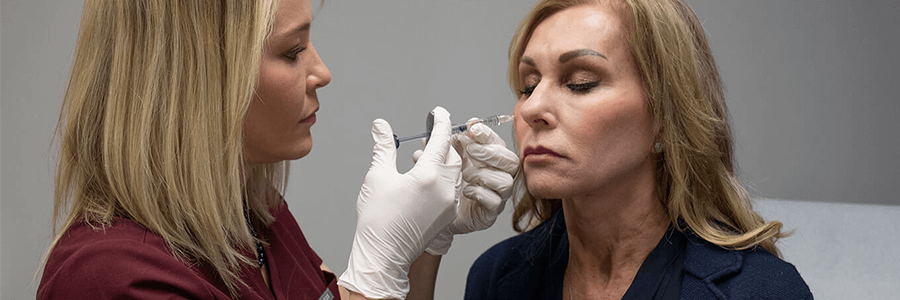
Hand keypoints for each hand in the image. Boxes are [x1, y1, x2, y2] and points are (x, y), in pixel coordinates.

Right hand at [338, 107, 461, 299]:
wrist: (384, 255)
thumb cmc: (377, 218)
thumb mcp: (378, 176)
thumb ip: (384, 147)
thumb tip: (381, 125)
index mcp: (428, 175)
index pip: (441, 139)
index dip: (441, 122)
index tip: (439, 112)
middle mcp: (444, 188)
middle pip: (452, 155)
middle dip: (443, 143)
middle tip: (429, 136)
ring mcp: (449, 203)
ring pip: (455, 172)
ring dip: (444, 161)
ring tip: (425, 159)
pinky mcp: (448, 215)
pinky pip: (453, 188)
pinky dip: (445, 178)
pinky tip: (428, 179)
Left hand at [414, 120, 518, 254]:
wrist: (436, 214)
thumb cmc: (445, 184)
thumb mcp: (441, 160)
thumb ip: (441, 144)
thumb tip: (436, 126)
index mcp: (488, 159)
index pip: (497, 143)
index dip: (488, 134)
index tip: (474, 128)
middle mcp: (497, 175)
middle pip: (511, 160)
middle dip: (491, 152)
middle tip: (471, 150)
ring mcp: (496, 195)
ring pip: (506, 181)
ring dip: (484, 175)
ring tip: (465, 175)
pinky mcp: (490, 213)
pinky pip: (496, 202)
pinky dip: (480, 194)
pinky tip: (465, 191)